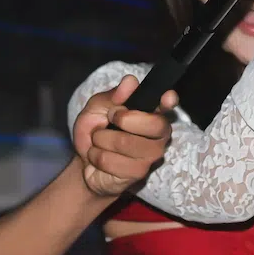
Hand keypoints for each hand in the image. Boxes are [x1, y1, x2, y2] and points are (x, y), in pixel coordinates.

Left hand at [71, 76, 177, 196]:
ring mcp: (151, 156)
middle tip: (110, 118)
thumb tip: (130, 81)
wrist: (84, 163)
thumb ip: (112, 96)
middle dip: (124, 119)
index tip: (167, 97)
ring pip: (124, 142)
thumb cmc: (96, 131)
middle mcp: (158, 135)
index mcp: (152, 113)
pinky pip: (110, 160)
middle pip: (154, 124)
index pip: (167, 106)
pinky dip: (96, 156)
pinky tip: (99, 157)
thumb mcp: (96, 108)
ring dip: (101, 139)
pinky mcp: (138, 173)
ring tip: (99, 141)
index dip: (169, 102)